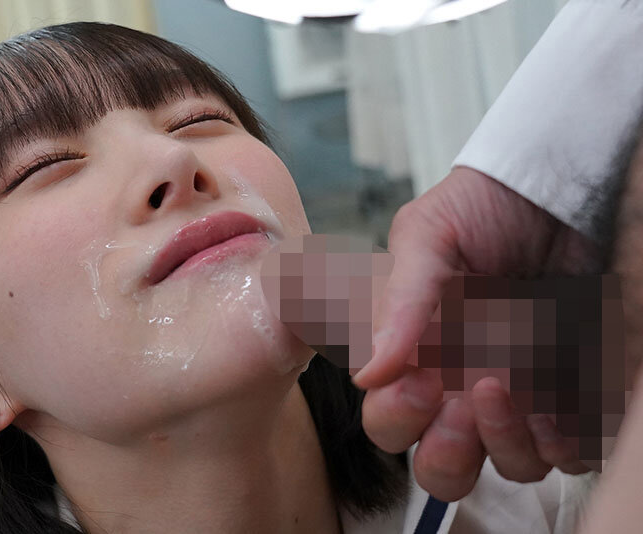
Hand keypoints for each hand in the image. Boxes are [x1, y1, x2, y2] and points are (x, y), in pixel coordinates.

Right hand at [353, 166, 598, 500]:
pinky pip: (568, 451)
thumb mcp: (428, 237)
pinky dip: (561, 441)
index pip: (389, 419)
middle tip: (456, 404)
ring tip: (511, 385)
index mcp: (419, 357)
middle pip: (440, 465)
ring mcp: (522, 397)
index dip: (397, 415)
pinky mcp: (575, 396)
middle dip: (445, 452)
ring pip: (506, 466)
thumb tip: (367, 373)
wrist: (564, 186)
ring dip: (504, 442)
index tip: (419, 380)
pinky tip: (554, 401)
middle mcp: (465, 387)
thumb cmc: (486, 206)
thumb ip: (397, 302)